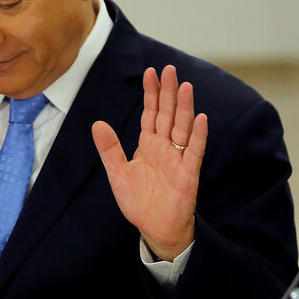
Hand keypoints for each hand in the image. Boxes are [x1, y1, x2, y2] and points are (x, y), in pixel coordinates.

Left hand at [92, 65, 207, 260]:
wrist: (155, 228)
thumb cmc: (139, 202)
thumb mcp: (118, 173)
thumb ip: (110, 149)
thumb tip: (97, 124)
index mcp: (149, 144)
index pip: (151, 113)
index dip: (151, 93)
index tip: (150, 72)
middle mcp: (165, 147)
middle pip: (168, 114)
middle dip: (168, 92)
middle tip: (169, 69)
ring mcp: (179, 158)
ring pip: (183, 127)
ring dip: (184, 108)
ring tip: (185, 86)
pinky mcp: (189, 173)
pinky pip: (195, 151)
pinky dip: (199, 135)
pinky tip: (201, 118)